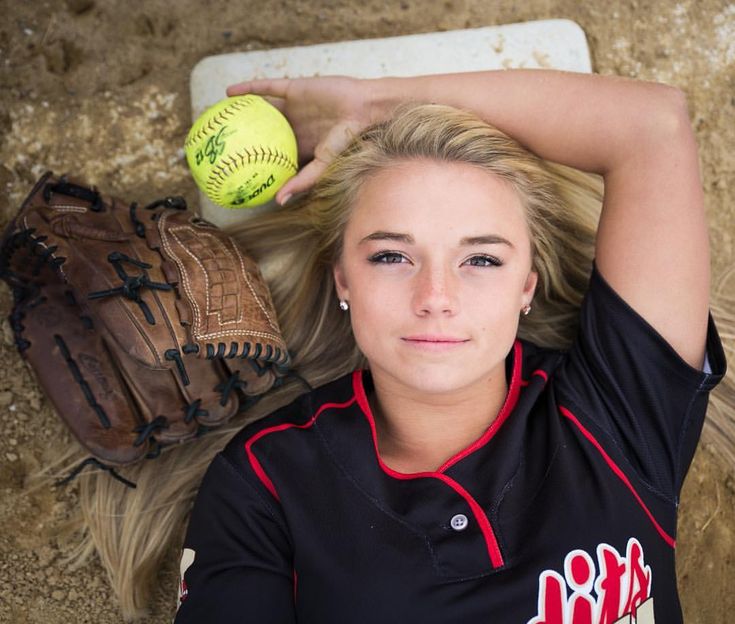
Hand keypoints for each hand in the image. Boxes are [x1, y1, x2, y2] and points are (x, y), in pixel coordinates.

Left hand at [226, 76, 377, 203]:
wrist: (363, 109)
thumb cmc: (347, 140)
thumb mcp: (323, 165)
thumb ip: (301, 181)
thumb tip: (278, 202)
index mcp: (300, 147)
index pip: (273, 158)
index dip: (255, 165)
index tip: (233, 174)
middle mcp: (294, 127)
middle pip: (261, 134)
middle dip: (241, 141)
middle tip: (217, 149)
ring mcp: (293, 107)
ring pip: (261, 110)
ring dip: (240, 112)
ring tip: (216, 118)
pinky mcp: (294, 88)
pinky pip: (267, 87)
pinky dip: (249, 89)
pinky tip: (229, 93)